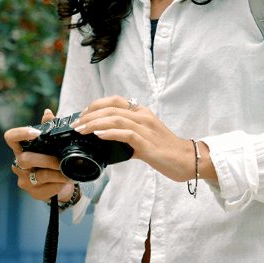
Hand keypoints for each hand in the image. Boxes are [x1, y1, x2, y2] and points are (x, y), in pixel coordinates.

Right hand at [4, 108, 75, 202]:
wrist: (61, 184)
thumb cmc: (54, 160)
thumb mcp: (53, 145)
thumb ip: (49, 129)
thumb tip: (47, 113)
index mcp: (21, 149)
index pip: (10, 137)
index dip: (20, 133)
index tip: (36, 133)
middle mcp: (19, 165)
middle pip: (25, 159)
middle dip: (47, 160)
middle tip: (61, 161)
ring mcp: (24, 180)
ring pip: (39, 176)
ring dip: (57, 174)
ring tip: (69, 173)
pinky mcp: (34, 193)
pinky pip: (47, 189)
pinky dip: (59, 185)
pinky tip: (65, 182)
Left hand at [70, 95, 207, 182]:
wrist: (187, 160)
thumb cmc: (165, 152)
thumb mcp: (143, 139)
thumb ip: (126, 137)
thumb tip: (105, 142)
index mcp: (142, 113)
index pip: (115, 101)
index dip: (96, 106)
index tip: (82, 116)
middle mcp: (143, 116)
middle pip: (111, 108)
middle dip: (90, 115)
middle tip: (76, 125)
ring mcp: (146, 128)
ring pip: (116, 119)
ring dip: (95, 124)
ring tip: (81, 130)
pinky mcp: (148, 143)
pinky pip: (126, 134)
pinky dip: (110, 133)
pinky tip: (98, 136)